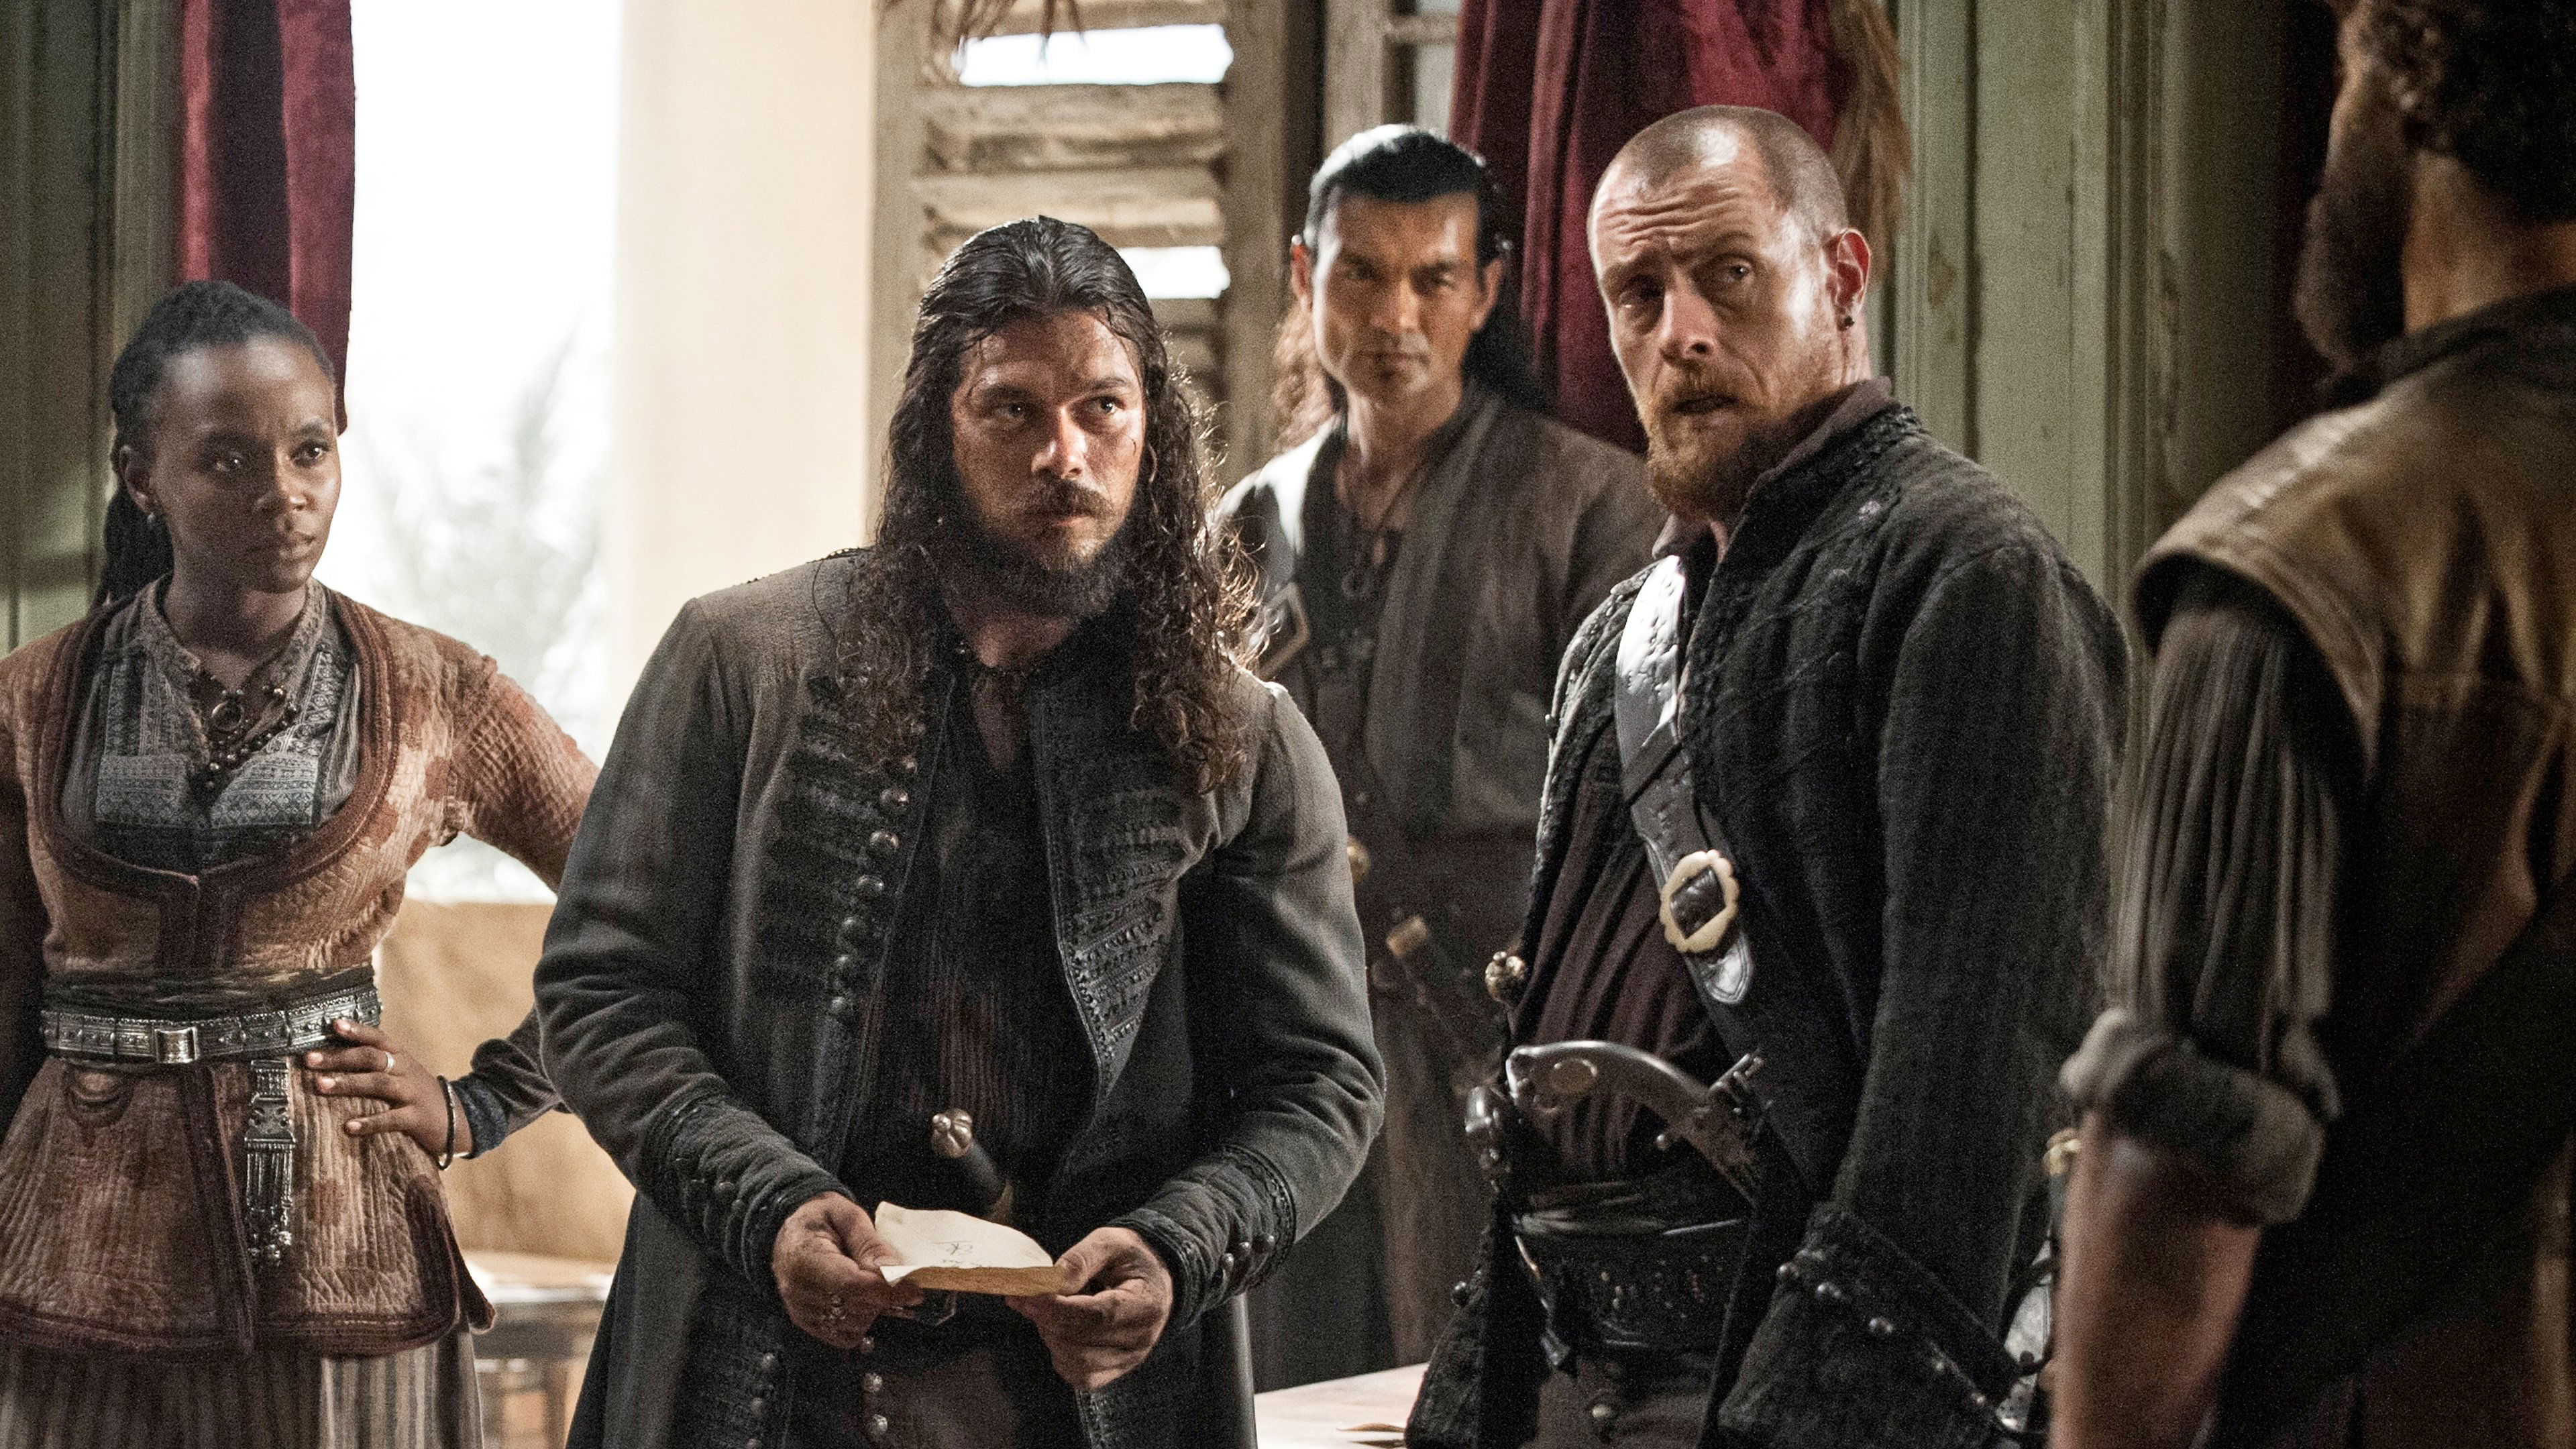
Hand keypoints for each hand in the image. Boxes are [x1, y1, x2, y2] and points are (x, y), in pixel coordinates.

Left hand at [304, 1018, 454, 1156]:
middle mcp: (406, 1070)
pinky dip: (370, 1122)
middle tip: (310, 1060)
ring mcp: (412, 1093)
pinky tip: (349, 1126)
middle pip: (372, 1058)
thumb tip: (333, 1057)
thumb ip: (377, 1064)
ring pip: (379, 1083)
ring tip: (320, 1085)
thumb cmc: (417, 1095)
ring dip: (348, 1083)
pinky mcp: (417, 1118)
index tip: (333, 1024)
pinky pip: (391, 1119)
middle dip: (340, 1057)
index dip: (357, 1030)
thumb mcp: (402, 1073)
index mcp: (401, 1056)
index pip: (378, 1038)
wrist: (458, 1120)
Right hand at [773, 1194, 924, 1348]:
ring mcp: (801, 1311)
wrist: (790, 1232)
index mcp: (806, 1259)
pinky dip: (861, 1321)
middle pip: (856, 1307)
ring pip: (854, 1325)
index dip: (887, 1290)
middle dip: (885, 1296)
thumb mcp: (846, 1214)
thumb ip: (869, 1242)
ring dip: (874, 1308)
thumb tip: (893, 1270)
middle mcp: (799, 1291)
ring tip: (872, 1283)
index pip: (851, 1284)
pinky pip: (844, 1335)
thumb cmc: (819, 1219)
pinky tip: (861, 1299)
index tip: (915, 1289)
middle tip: (900, 1279)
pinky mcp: (807, 1323)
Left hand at [1009, 1226, 1173, 1390]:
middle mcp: (1141, 1339)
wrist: (1154, 1277)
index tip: (1024, 1293)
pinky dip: (1061, 1354)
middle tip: (1030, 1296)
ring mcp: (1129, 1360)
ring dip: (1052, 1336)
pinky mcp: (1116, 1371)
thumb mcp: (1109, 1242)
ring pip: (1075, 1363)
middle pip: (1080, 1342)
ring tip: (1053, 1309)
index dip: (1054, 1308)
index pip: (1094, 1316)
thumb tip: (1049, 1284)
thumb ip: (1080, 1260)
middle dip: (1046, 1319)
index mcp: (1145, 1305)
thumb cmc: (1130, 1258)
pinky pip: (1079, 1376)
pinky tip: (1062, 1329)